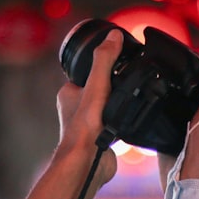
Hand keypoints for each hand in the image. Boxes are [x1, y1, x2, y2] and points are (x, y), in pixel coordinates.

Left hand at [56, 29, 120, 185]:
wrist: (87, 163)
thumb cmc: (85, 127)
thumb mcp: (96, 85)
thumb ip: (104, 60)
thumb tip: (113, 35)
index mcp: (68, 92)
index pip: (87, 71)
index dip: (104, 66)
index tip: (120, 63)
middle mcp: (75, 107)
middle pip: (100, 88)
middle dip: (114, 87)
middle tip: (127, 85)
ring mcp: (87, 123)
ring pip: (108, 105)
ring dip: (120, 104)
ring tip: (127, 104)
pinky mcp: (99, 137)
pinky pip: (114, 122)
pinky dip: (123, 120)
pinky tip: (130, 120)